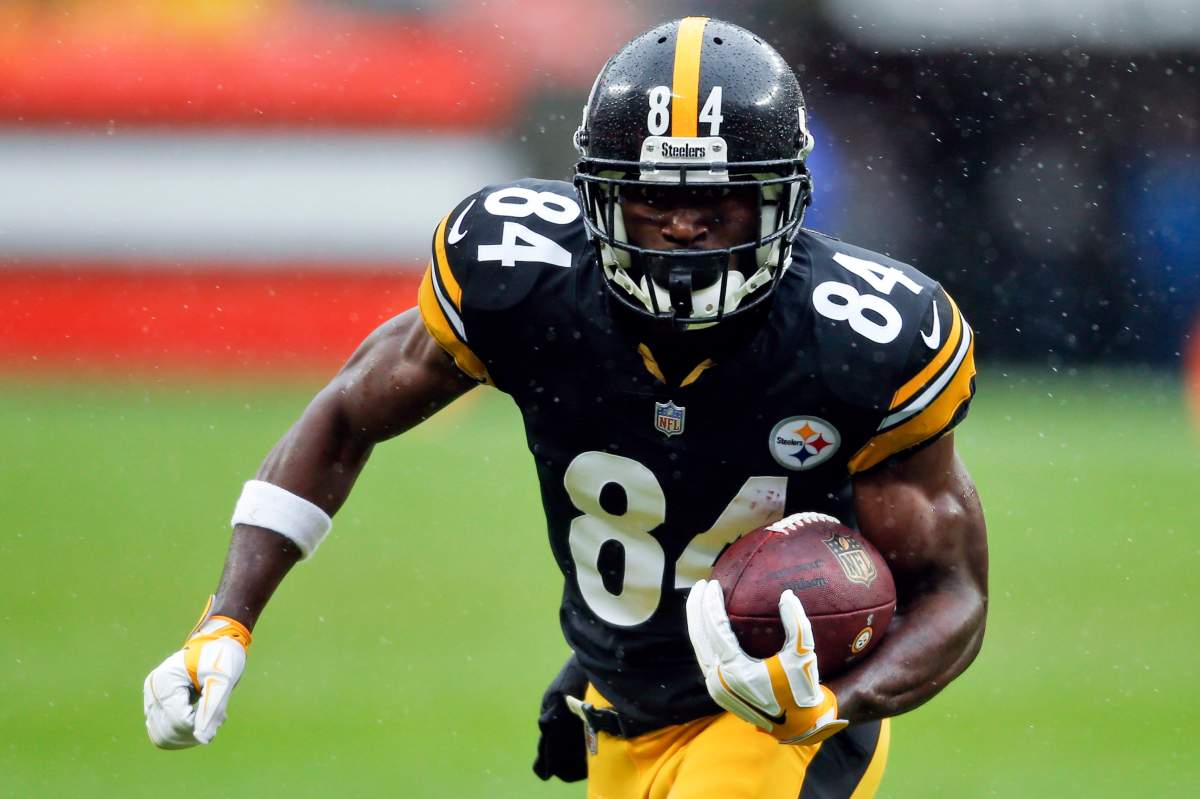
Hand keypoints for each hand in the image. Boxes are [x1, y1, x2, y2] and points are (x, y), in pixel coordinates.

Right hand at [143, 599, 251, 748]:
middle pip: (167, 732)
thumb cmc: (222, 655)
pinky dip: (183, 732)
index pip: (178, 721)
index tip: (221, 716)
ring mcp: (152, 698)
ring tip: (210, 718)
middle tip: (217, 718)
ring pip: (162, 736)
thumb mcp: (223, 679)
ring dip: (188, 736)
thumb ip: (213, 709)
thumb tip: (203, 740)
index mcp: (165, 682)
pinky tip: (202, 718)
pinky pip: (164, 730)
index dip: (201, 726)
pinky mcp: (158, 704)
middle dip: (195, 733)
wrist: (217, 642)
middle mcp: (152, 691)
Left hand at [686, 579, 847, 744]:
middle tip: (701, 584)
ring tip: (700, 599)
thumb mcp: (804, 655)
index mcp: (736, 670)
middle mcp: (719, 679)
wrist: (796, 725)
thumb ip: (797, 623)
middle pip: (698, 636)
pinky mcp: (717, 691)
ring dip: (696, 622)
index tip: (714, 584)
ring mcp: (715, 687)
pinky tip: (707, 623)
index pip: (715, 629)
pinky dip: (703, 638)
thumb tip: (787, 594)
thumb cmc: (800, 689)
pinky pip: (704, 658)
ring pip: (697, 647)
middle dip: (696, 607)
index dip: (711, 604)